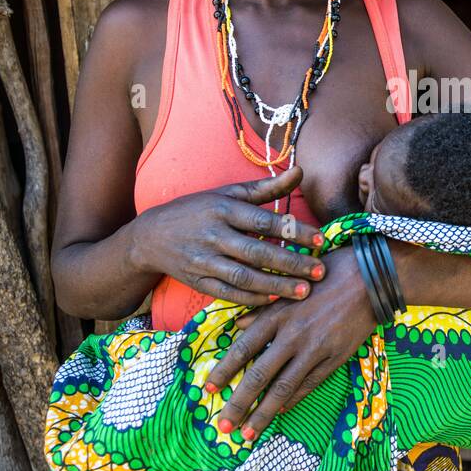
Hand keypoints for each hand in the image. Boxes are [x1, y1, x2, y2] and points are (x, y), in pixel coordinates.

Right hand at [128, 164, 327, 306]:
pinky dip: (252, 298)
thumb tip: (301, 170)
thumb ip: (267, 187)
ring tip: (304, 291)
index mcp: (223, 209)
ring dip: (276, 286)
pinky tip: (274, 300)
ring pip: (244, 277)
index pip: (264, 222)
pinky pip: (229, 294)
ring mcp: (203, 261)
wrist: (150, 237)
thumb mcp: (229, 193)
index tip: (320, 240)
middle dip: (291, 264)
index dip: (293, 231)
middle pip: (257, 253)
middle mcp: (213, 235)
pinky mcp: (198, 282)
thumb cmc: (199, 210)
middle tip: (320, 271)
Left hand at [203, 246, 377, 438]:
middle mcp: (292, 335)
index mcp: (277, 314)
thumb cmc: (324, 275)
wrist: (369, 278)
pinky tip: (279, 412)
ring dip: (263, 414)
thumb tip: (238, 327)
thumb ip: (262, 309)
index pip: (242, 349)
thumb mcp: (287, 286)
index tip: (207, 390)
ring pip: (283, 389)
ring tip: (248, 435)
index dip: (224, 372)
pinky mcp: (335, 358)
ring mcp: (315, 350)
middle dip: (238, 404)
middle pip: (259, 376)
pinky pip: (309, 385)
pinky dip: (292, 400)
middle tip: (222, 426)